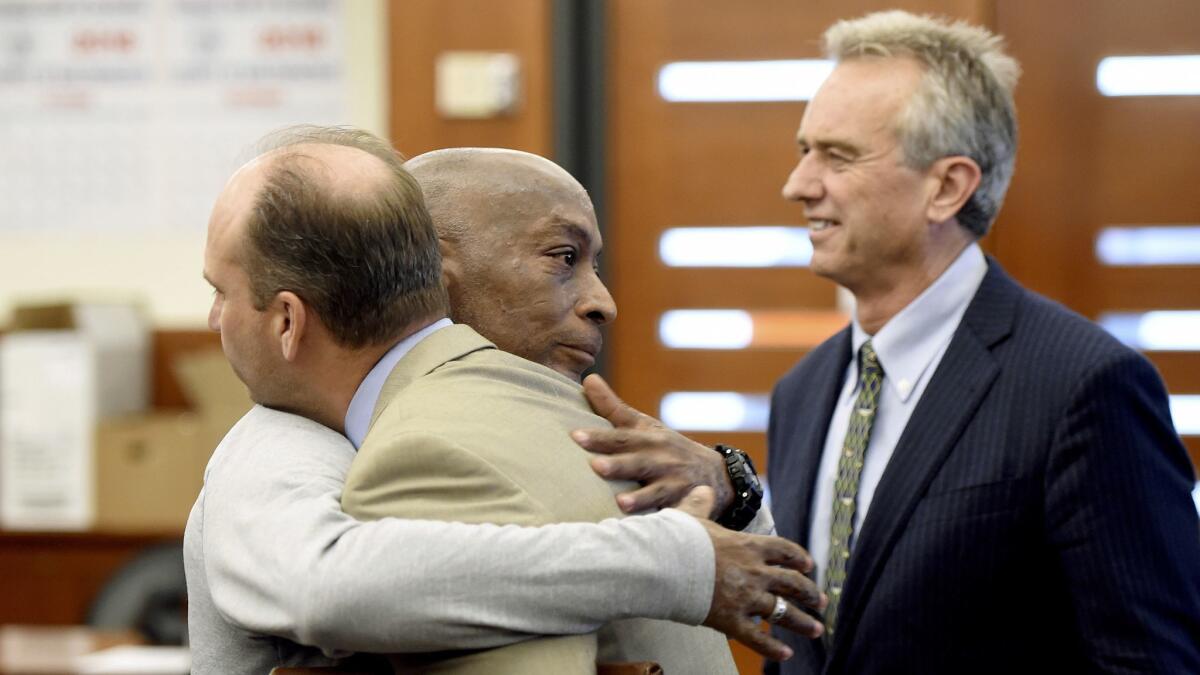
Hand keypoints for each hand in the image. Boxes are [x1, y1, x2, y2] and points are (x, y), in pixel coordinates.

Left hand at [573, 374, 734, 516]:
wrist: (714, 474)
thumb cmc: (665, 449)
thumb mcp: (644, 427)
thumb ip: (613, 407)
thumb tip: (587, 379)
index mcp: (648, 439)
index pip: (621, 437)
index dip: (599, 437)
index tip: (576, 436)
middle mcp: (662, 459)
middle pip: (638, 461)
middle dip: (619, 464)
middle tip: (595, 466)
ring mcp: (675, 483)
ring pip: (658, 491)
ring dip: (641, 497)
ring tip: (621, 503)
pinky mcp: (686, 506)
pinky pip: (677, 515)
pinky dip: (668, 520)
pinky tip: (653, 531)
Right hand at [676, 487, 824, 660]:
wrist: (662, 563)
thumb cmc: (676, 538)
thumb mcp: (691, 515)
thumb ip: (701, 503)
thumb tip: (703, 489)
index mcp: (748, 546)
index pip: (784, 550)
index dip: (799, 558)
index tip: (809, 566)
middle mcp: (754, 572)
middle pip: (792, 583)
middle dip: (810, 593)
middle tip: (821, 601)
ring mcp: (745, 597)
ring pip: (783, 612)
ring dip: (803, 622)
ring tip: (817, 629)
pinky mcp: (731, 620)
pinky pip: (758, 638)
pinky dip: (772, 648)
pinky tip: (786, 654)